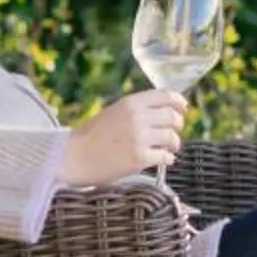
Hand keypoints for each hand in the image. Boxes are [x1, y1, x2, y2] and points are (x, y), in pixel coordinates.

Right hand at [60, 89, 187, 184]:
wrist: (73, 157)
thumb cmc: (90, 136)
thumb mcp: (113, 113)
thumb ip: (136, 110)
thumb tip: (164, 112)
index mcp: (130, 103)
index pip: (165, 96)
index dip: (179, 102)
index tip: (183, 108)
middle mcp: (137, 118)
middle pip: (173, 117)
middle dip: (177, 126)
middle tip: (173, 133)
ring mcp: (139, 138)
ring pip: (172, 138)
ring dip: (173, 144)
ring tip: (168, 149)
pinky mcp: (139, 158)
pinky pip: (165, 157)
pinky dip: (168, 159)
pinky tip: (164, 160)